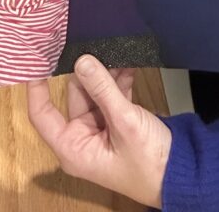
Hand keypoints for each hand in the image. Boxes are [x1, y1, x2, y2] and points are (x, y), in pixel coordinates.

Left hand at [26, 56, 168, 209]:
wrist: (181, 174)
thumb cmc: (149, 162)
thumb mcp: (125, 123)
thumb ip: (103, 90)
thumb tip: (81, 61)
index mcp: (73, 148)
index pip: (42, 114)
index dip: (37, 87)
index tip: (37, 58)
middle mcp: (82, 138)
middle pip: (75, 96)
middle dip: (87, 71)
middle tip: (94, 43)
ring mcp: (100, 129)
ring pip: (95, 91)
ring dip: (106, 74)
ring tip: (116, 50)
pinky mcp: (118, 122)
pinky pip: (112, 95)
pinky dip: (120, 80)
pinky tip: (128, 63)